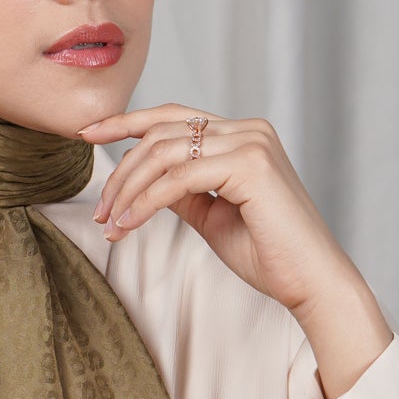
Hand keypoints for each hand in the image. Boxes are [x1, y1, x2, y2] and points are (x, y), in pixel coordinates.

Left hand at [82, 103, 360, 318]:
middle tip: (100, 211)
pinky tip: (128, 223)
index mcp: (242, 135)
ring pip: (165, 152)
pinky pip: (179, 178)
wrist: (311, 282)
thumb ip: (181, 191)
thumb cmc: (268, 254)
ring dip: (128, 189)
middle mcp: (248, 129)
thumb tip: (143, 180)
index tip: (88, 133)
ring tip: (111, 223)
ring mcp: (251, 142)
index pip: (173, 116)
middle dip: (121, 170)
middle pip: (161, 133)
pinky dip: (146, 201)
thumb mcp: (211, 216)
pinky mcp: (251, 164)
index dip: (126, 121)